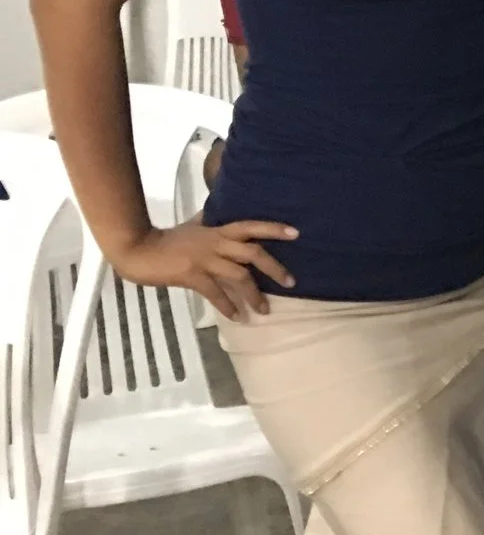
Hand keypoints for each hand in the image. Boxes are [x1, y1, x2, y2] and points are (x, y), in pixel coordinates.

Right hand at [110, 217, 297, 320]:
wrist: (137, 249)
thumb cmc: (164, 240)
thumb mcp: (191, 227)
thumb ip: (207, 224)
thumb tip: (213, 218)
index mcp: (217, 231)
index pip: (250, 226)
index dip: (273, 229)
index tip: (296, 233)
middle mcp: (215, 243)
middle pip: (253, 253)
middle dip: (274, 268)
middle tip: (291, 283)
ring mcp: (204, 259)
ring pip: (239, 275)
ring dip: (254, 294)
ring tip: (264, 310)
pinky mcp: (191, 274)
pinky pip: (215, 292)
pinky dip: (228, 306)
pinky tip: (237, 317)